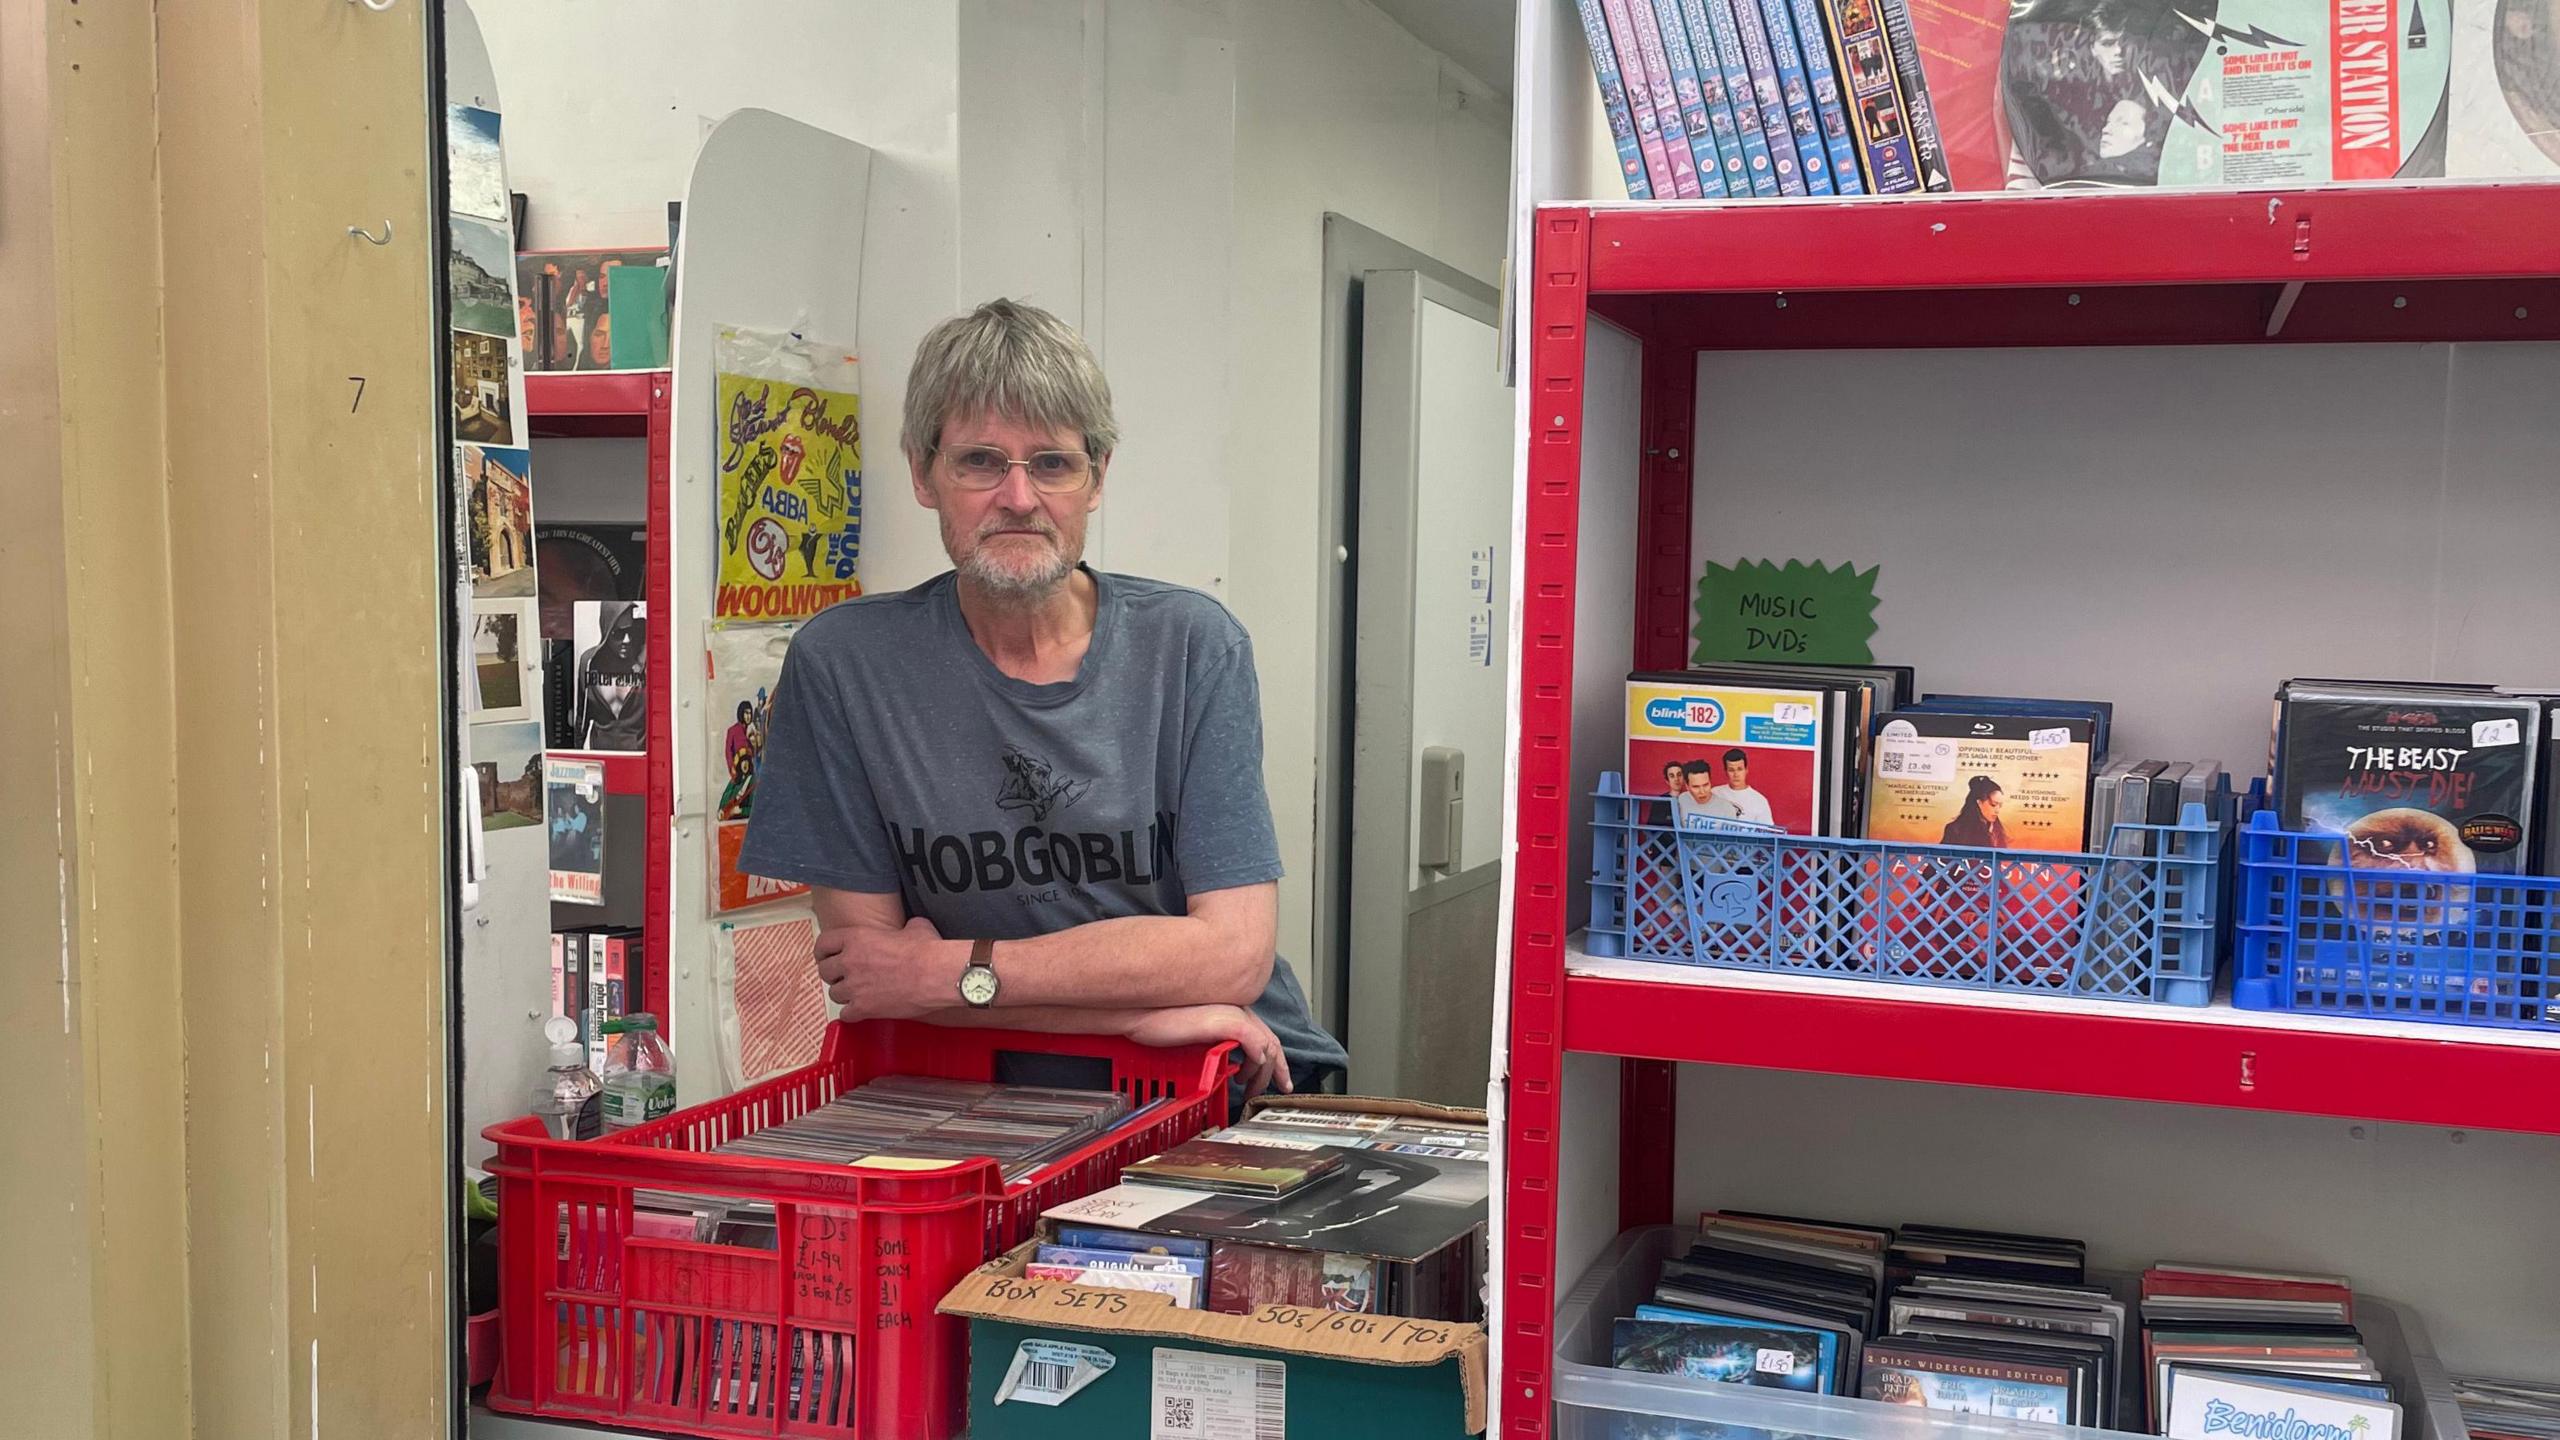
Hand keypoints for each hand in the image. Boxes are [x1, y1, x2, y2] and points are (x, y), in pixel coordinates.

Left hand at [814, 916, 953, 1019]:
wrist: (936, 974)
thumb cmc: (927, 950)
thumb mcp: (914, 927)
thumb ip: (901, 928)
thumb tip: (909, 929)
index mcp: (856, 938)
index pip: (823, 944)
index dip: (824, 952)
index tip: (828, 956)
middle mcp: (849, 962)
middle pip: (825, 971)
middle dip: (834, 974)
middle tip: (845, 976)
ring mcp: (854, 986)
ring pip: (834, 994)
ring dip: (845, 994)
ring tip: (858, 994)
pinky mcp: (863, 1008)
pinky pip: (846, 1014)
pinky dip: (852, 1013)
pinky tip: (862, 1010)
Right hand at [1126, 1004, 1292, 1098]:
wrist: (1143, 1014)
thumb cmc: (1160, 1025)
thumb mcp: (1194, 1037)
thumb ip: (1215, 1044)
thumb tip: (1226, 1065)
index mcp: (1232, 1010)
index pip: (1264, 1035)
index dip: (1274, 1058)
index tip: (1276, 1077)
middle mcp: (1239, 1009)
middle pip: (1272, 1042)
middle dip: (1279, 1069)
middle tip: (1280, 1088)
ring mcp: (1236, 1014)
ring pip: (1267, 1048)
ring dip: (1263, 1074)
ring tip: (1248, 1089)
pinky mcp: (1230, 1022)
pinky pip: (1256, 1046)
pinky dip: (1257, 1063)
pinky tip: (1245, 1074)